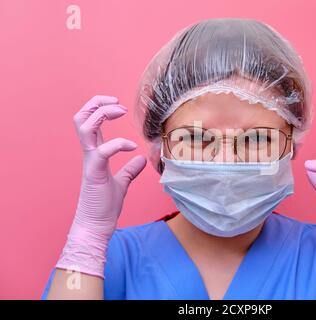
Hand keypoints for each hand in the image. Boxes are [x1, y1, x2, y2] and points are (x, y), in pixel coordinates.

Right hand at [56, 95, 146, 277]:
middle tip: (117, 103)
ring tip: (120, 112)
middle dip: (97, 103)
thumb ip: (130, 170)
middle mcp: (90, 154)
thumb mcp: (122, 183)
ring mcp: (90, 162)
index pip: (90, 122)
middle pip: (81, 117)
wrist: (96, 227)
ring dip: (102, 114)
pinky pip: (102, 150)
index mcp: (95, 154)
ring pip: (84, 127)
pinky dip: (118, 143)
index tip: (118, 106)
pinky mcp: (95, 173)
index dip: (100, 108)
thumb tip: (142, 159)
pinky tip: (133, 147)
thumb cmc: (105, 206)